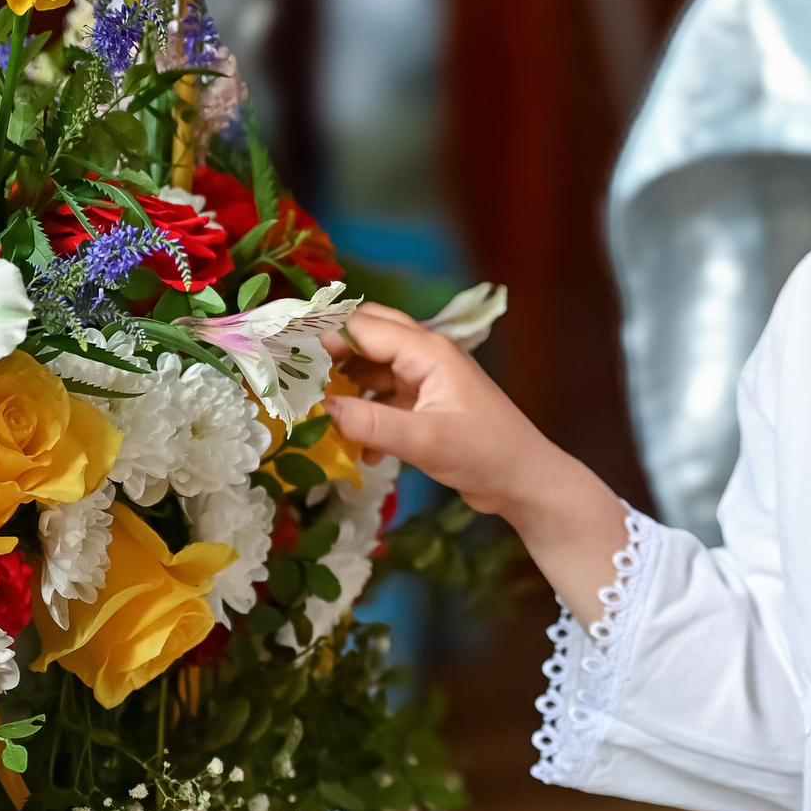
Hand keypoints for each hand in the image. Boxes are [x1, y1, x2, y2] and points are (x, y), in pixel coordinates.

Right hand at [323, 306, 626, 618]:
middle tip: (294, 373)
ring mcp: (427, 382)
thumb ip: (371, 424)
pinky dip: (368, 417)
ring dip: (348, 391)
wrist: (525, 482)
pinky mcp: (427, 407)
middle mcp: (427, 357)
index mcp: (429, 351)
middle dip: (332, 354)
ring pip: (373, 371)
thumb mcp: (424, 441)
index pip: (365, 327)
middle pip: (368, 338)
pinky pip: (385, 400)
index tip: (285, 351)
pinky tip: (362, 451)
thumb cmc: (485, 453)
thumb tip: (322, 408)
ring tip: (319, 415)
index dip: (324, 335)